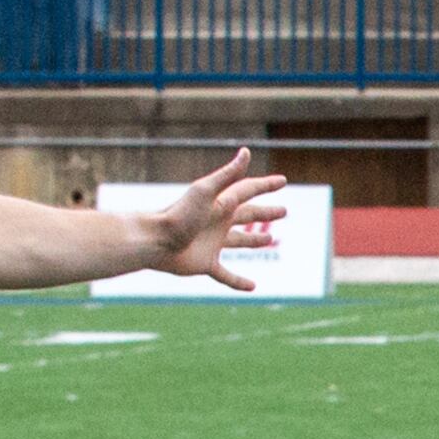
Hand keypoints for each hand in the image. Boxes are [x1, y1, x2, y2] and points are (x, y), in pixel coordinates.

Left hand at [139, 149, 290, 290]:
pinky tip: (252, 287)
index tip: (283, 181)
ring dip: (255, 241)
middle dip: (265, 212)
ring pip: (239, 241)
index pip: (248, 191)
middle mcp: (218, 222)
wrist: (155, 241)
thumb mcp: (205, 192)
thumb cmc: (178, 214)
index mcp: (221, 204)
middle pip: (248, 215)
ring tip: (270, 239)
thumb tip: (246, 152)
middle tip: (284, 211)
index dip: (266, 185)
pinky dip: (239, 281)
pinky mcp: (206, 263)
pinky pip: (226, 274)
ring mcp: (213, 243)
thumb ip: (227, 175)